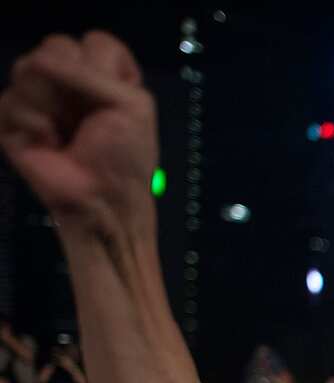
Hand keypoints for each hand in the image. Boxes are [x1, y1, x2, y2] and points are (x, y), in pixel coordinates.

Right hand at [0, 32, 156, 229]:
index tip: (116, 98)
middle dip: (75, 83)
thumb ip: (90, 73)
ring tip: (68, 133)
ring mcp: (39, 98)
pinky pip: (8, 100)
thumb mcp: (131, 106)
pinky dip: (32, 125)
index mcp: (105, 76)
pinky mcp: (13, 120)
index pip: (96, 41)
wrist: (104, 199)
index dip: (104, 67)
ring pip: (27, 68)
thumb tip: (38, 60)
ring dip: (53, 106)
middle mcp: (70, 81)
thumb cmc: (126, 156)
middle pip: (56, 46)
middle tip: (88, 118)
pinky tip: (49, 144)